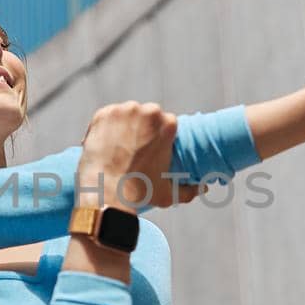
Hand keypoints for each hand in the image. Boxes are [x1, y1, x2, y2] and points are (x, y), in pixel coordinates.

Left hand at [76, 101, 206, 208]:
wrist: (107, 194)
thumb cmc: (139, 193)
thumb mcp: (170, 193)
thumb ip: (190, 190)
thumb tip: (203, 188)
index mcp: (168, 124)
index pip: (166, 122)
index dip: (158, 135)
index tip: (151, 146)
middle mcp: (147, 112)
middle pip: (146, 115)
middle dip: (141, 128)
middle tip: (134, 149)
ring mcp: (122, 111)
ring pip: (126, 114)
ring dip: (124, 126)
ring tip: (119, 148)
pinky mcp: (102, 115)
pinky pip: (106, 116)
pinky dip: (105, 127)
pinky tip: (106, 144)